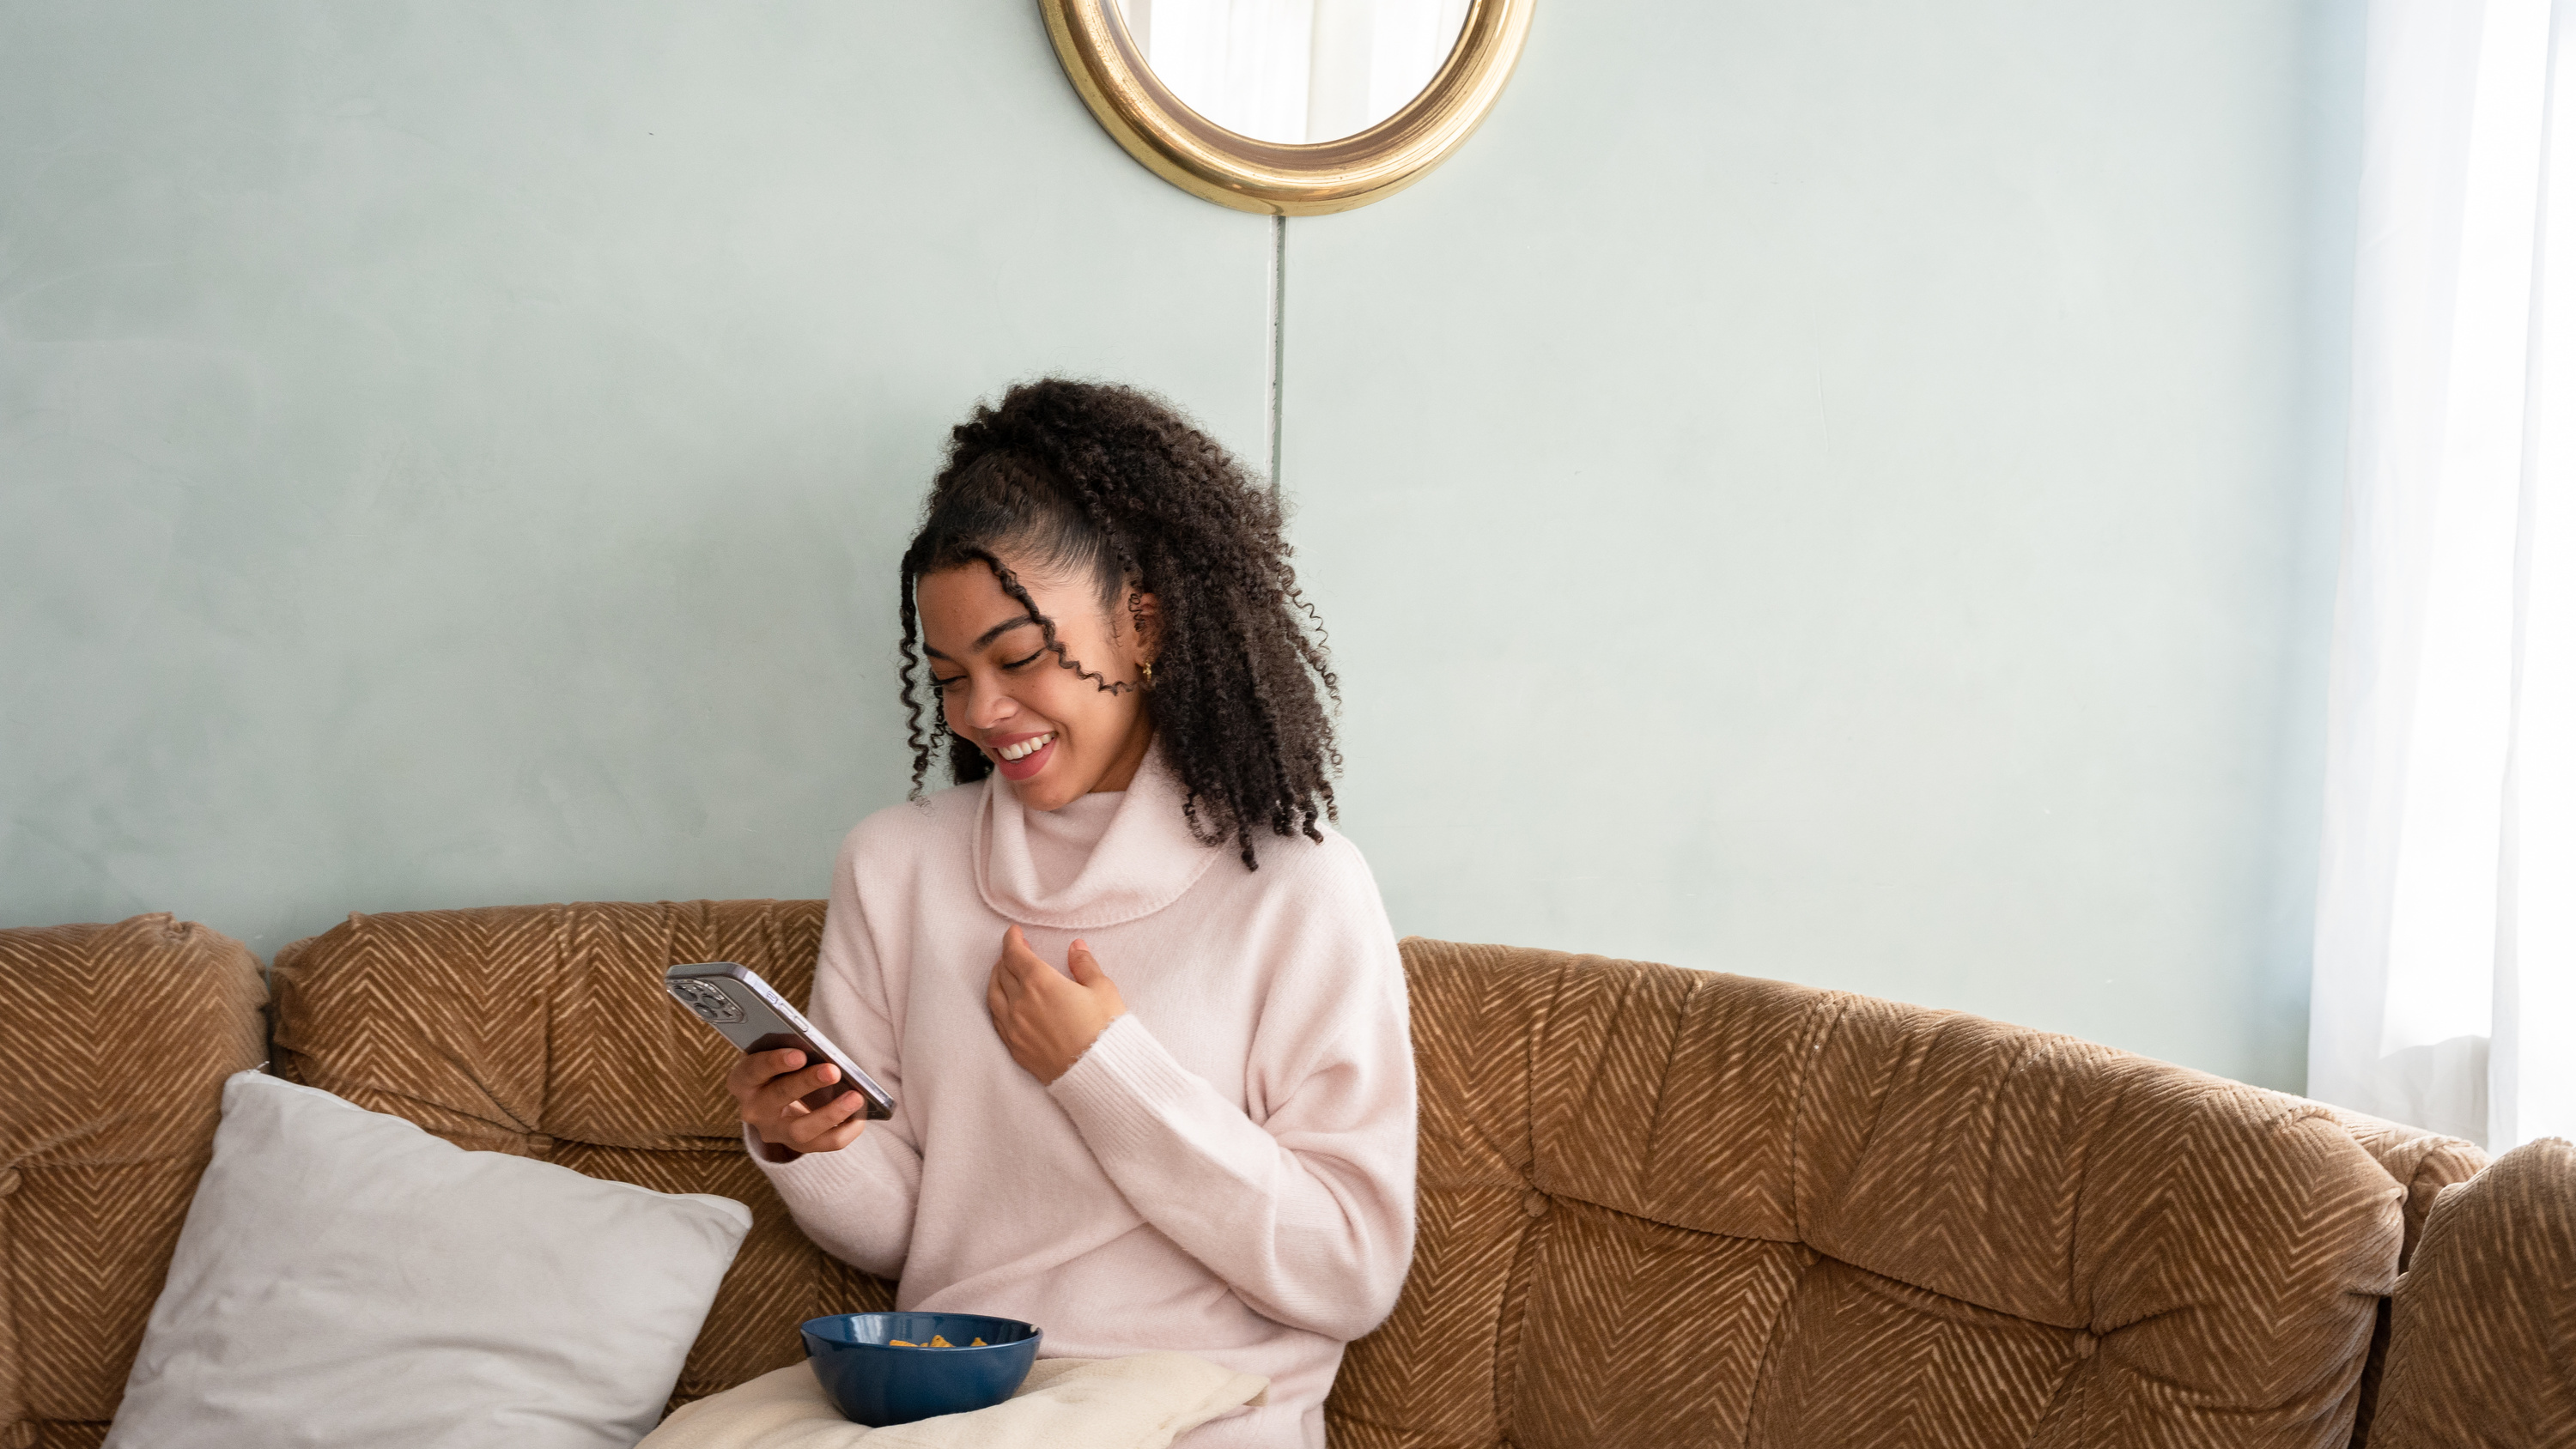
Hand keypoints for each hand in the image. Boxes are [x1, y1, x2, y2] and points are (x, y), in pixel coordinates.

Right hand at [727, 1046, 869, 1160]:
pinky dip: (848, 1129)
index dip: (775, 1062)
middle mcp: (753, 1109)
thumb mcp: (777, 1054)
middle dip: (808, 1083)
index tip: (800, 1054)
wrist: (776, 1099)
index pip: (753, 1070)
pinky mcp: (798, 1145)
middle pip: (779, 1097)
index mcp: (743, 1080)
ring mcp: (774, 1131)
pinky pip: (826, 1143)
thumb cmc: (780, 1067)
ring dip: (831, 1113)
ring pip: (801, 1130)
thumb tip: (821, 1049)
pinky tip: (861, 1113)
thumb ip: (792, 1049)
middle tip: (833, 1070)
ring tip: (856, 1097)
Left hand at [986, 925, 1125, 1083]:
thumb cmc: (1104, 1029)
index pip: (1015, 954)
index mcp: (1040, 982)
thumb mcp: (1102, 989)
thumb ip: (1085, 965)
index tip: (1014, 933)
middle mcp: (1020, 1003)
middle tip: (1015, 950)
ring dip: (996, 979)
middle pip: (1002, 972)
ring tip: (1004, 972)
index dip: (1012, 940)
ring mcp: (1015, 1027)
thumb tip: (1076, 948)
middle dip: (1007, 957)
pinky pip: (997, 1020)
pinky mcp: (1016, 1048)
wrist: (1099, 1073)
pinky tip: (1003, 1002)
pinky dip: (996, 1004)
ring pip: (993, 996)